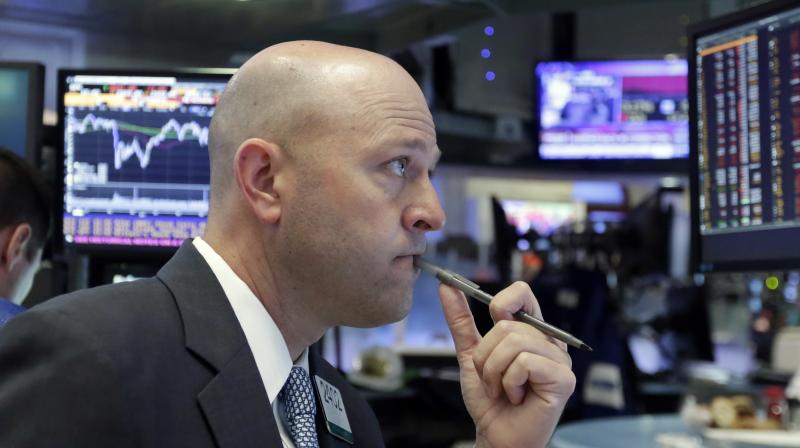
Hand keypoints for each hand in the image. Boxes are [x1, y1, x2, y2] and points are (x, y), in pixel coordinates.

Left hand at [439, 281, 575, 447]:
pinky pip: (524, 362)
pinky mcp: (563, 379)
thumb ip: (461, 320)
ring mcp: (559, 360)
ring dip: (494, 372)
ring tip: (502, 389)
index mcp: (531, 332)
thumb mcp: (471, 354)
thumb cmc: (490, 399)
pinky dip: (509, 383)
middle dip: (486, 356)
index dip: (502, 301)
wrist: (496, 435)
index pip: (522, 293)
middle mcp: (549, 342)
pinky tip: (516, 397)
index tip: (490, 321)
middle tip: (492, 379)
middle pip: (508, 324)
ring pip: (514, 342)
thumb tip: (447, 286)